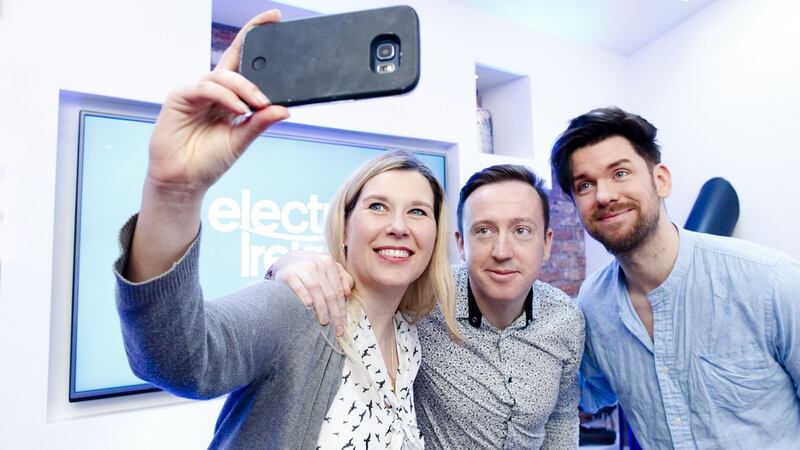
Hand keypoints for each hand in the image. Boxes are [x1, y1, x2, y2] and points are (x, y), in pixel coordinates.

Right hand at [146, 9, 289, 201]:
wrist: (184, 181)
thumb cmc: (208, 161)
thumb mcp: (241, 140)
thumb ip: (260, 123)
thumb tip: (285, 109)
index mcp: (229, 97)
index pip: (244, 63)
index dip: (255, 37)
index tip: (275, 18)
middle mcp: (213, 90)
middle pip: (233, 59)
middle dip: (251, 40)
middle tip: (276, 44)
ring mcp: (195, 92)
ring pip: (223, 75)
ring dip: (245, 87)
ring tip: (259, 103)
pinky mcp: (180, 97)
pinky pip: (206, 87)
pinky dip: (225, 96)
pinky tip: (239, 108)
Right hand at [273, 250, 353, 335]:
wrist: (288, 260)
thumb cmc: (313, 268)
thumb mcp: (329, 268)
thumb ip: (343, 279)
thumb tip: (348, 294)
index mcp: (329, 263)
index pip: (338, 290)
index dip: (342, 309)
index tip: (343, 324)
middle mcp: (317, 265)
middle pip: (329, 293)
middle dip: (335, 313)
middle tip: (337, 329)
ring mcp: (302, 269)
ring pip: (316, 292)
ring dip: (321, 309)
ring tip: (324, 323)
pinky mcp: (289, 275)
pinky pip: (299, 289)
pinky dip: (305, 300)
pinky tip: (309, 311)